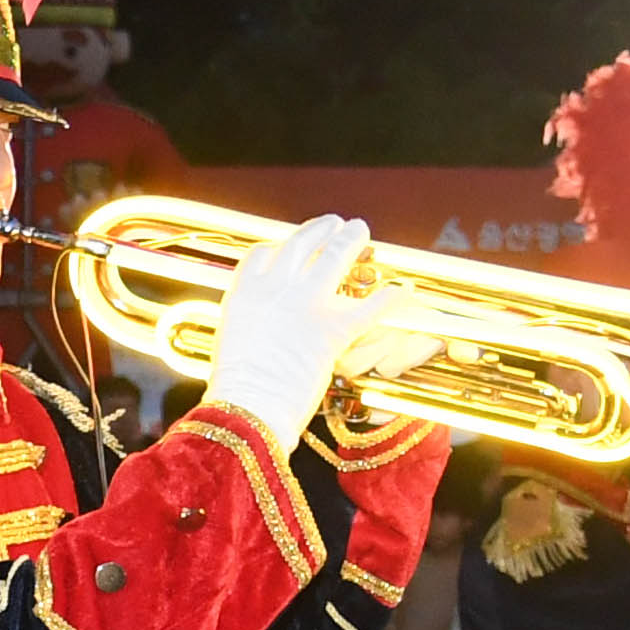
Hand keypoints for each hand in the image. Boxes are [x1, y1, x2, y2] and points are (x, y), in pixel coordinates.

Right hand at [200, 214, 377, 431]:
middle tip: (335, 224)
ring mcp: (307, 304)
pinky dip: (387, 297)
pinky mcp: (334, 327)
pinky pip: (367, 305)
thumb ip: (250, 322)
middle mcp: (276, 288)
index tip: (294, 244)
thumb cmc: (235, 387)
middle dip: (321, 229)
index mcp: (245, 292)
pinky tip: (398, 290)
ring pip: (334, 256)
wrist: (248, 406)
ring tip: (359, 231)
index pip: (265, 252)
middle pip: (302, 242)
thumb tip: (261, 327)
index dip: (283, 244)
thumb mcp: (231, 341)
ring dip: (350, 239)